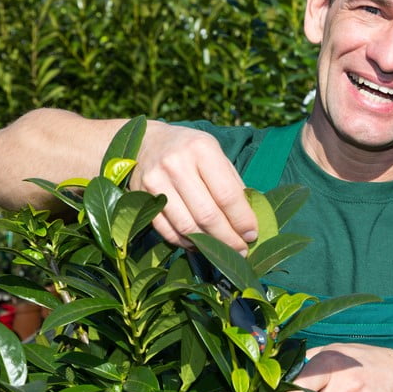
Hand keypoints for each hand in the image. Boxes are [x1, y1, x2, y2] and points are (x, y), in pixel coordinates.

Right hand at [130, 123, 257, 252]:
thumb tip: (248, 222)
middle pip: (207, 215)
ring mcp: (156, 182)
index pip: (227, 195)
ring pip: (187, 226)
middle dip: (228, 239)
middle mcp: (176, 164)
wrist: (147, 141)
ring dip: (208, 244)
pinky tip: (198, 244)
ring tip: (221, 250)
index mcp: (201, 149)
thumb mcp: (215, 154)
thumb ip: (231, 183)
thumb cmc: (189, 149)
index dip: (242, 220)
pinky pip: (167, 231)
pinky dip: (185, 242)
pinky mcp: (141, 198)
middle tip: (240, 250)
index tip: (251, 235)